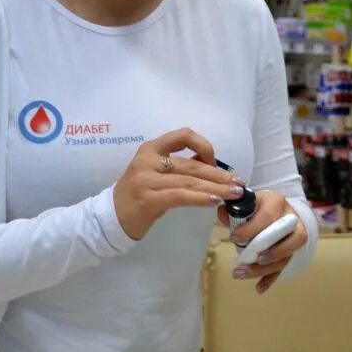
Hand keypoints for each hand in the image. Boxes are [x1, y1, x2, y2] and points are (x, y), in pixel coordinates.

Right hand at [112, 128, 246, 240]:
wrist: (111, 217)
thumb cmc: (139, 193)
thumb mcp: (155, 172)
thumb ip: (179, 166)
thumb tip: (212, 166)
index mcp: (151, 148)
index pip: (183, 135)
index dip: (204, 145)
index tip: (216, 161)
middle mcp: (148, 160)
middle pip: (191, 164)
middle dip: (219, 174)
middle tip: (239, 183)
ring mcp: (146, 179)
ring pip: (189, 181)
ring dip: (216, 188)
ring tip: (234, 194)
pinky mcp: (148, 199)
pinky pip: (181, 196)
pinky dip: (200, 198)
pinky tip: (214, 201)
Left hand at [218, 190, 307, 294]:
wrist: (273, 208)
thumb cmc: (256, 205)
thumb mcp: (245, 202)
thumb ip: (233, 209)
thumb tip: (222, 214)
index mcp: (277, 202)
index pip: (268, 216)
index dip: (252, 228)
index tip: (234, 238)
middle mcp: (291, 220)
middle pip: (288, 238)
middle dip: (270, 251)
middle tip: (250, 259)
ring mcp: (294, 237)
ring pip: (285, 256)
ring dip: (264, 268)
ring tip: (242, 274)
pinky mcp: (291, 252)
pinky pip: (283, 268)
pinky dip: (271, 279)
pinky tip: (259, 288)